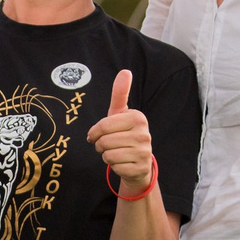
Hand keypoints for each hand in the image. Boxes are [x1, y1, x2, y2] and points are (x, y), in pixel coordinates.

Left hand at [87, 69, 153, 192]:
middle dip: (100, 145)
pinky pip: (114, 167)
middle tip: (108, 144)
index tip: (98, 134)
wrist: (138, 162)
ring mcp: (144, 152)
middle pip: (104, 141)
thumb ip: (120, 93)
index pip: (103, 125)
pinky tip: (122, 162)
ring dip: (106, 155)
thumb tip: (125, 71)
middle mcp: (144, 134)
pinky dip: (113, 166)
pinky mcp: (141, 168)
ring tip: (115, 152)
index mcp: (138, 117)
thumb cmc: (124, 134)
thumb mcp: (120, 114)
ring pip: (108, 155)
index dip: (95, 132)